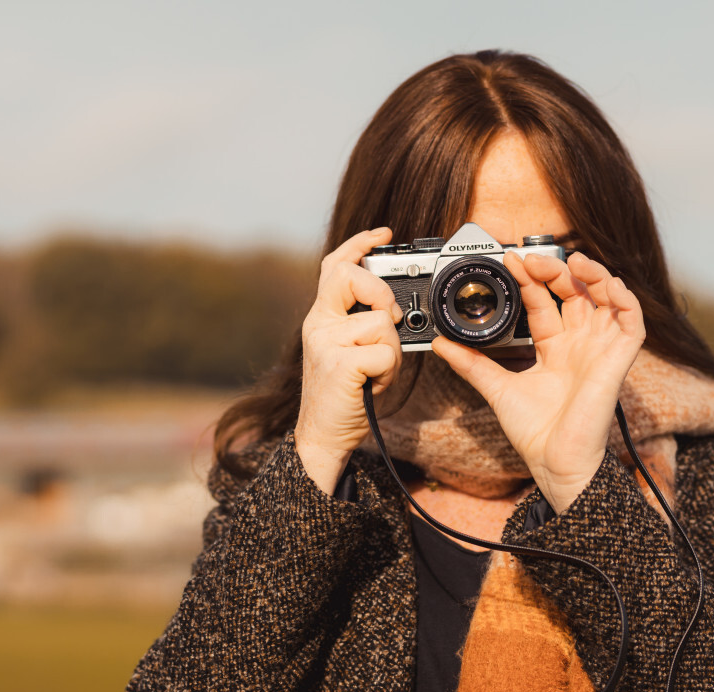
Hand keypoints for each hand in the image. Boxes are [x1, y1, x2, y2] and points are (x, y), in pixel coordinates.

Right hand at [294, 227, 403, 494]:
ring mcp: (326, 343)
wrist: (323, 436)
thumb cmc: (345, 395)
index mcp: (322, 317)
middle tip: (390, 319)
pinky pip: (385, 353)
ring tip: (376, 373)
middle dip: (380, 293)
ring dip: (392, 352)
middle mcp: (318, 324)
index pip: (335, 266)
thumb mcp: (351, 352)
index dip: (359, 244)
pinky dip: (390, 372)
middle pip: (351, 276)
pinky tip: (374, 384)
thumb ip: (363, 325)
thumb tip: (395, 308)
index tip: (384, 234)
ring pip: (382, 323)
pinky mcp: (340, 364)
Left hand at [431, 250, 644, 513]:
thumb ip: (471, 363)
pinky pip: (632, 322)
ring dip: (594, 275)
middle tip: (531, 260)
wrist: (553, 462)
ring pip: (607, 298)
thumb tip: (441, 343)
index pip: (545, 301)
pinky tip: (608, 285)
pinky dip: (625, 298)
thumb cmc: (535, 432)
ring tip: (572, 261)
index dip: (530, 279)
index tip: (510, 261)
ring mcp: (600, 350)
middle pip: (575, 292)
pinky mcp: (618, 361)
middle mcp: (579, 344)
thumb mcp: (497, 387)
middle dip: (557, 270)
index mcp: (554, 347)